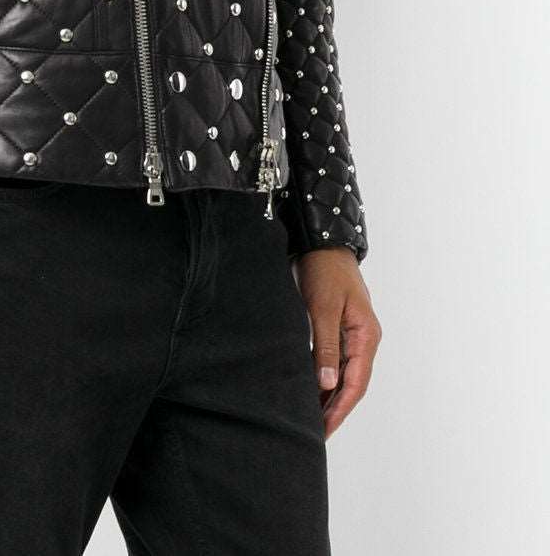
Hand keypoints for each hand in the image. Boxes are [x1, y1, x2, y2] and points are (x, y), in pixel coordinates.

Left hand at [295, 247, 381, 437]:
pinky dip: (324, 378)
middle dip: (336, 409)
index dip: (340, 408)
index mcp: (366, 336)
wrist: (321, 242)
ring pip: (343, 375)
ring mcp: (352, 335)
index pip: (356, 383)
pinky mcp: (338, 329)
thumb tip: (329, 385)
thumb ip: (326, 346)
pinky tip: (311, 390)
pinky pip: (334, 361)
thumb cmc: (325, 271)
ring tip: (313, 420)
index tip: (325, 429)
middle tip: (317, 434)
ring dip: (330, 397)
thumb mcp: (324, 308)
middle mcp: (363, 339)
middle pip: (352, 384)